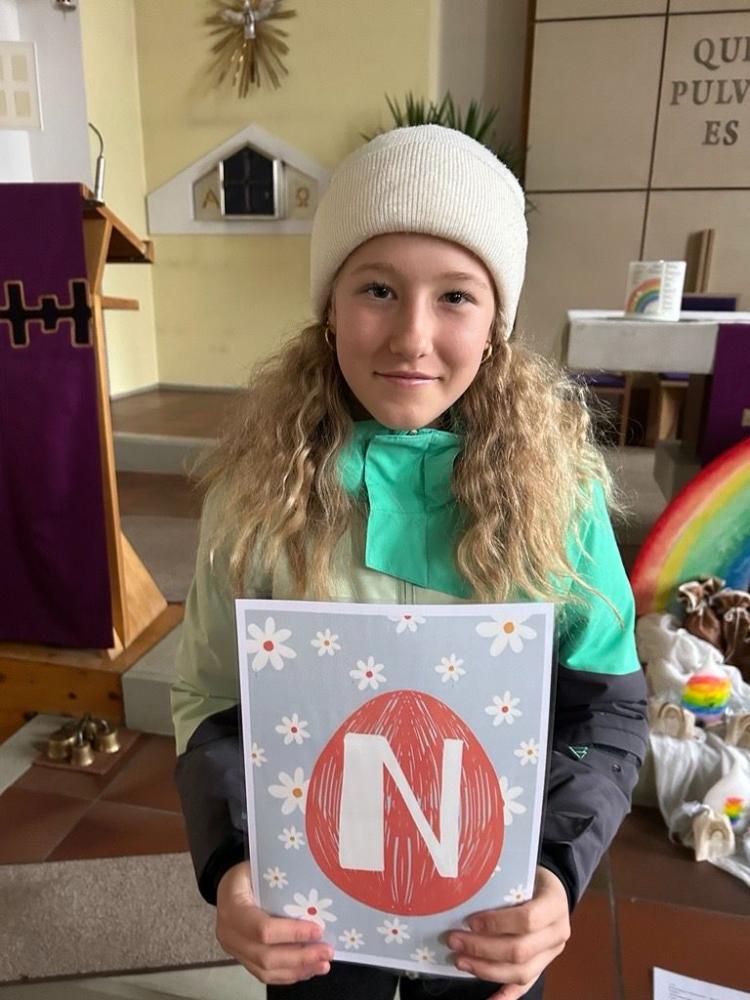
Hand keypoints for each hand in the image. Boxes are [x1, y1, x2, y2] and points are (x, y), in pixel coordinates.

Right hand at [216, 861, 332, 984]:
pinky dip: (288, 975)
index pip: (263, 929)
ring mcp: (235, 951)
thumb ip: (280, 882)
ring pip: (266, 971)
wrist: (226, 888)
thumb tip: (313, 891)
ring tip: (323, 964)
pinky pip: (265, 974)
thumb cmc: (246, 876)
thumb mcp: (259, 868)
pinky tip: (308, 969)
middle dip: (300, 957)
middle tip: (327, 952)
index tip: (318, 930)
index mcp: (234, 909)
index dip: (292, 933)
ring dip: (298, 970)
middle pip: (266, 957)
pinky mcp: (242, 960)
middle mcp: (230, 935)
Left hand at [447, 866, 570, 999]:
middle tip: (453, 940)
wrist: (554, 892)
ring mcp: (552, 954)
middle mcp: (558, 933)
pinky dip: (505, 995)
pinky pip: (525, 985)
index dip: (497, 923)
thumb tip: (465, 888)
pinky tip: (488, 999)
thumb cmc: (533, 878)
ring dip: (486, 970)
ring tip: (460, 960)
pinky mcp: (544, 966)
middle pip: (520, 951)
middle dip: (482, 949)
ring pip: (521, 972)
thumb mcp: (524, 872)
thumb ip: (504, 884)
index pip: (527, 920)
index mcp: (554, 905)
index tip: (470, 921)